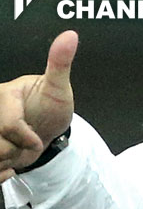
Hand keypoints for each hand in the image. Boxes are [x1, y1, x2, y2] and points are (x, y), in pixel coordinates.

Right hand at [0, 30, 77, 182]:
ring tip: (20, 149)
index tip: (38, 136)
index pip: (10, 127)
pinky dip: (1, 172)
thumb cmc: (51, 103)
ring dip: (10, 161)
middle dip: (17, 150)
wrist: (48, 127)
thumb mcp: (59, 86)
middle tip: (29, 141)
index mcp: (2, 95)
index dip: (28, 138)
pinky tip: (11, 164)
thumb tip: (70, 36)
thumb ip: (60, 63)